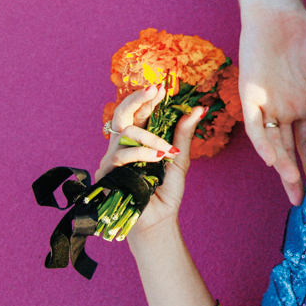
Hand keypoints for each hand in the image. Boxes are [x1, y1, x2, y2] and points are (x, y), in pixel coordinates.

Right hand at [96, 85, 205, 236]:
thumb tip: (199, 108)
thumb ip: (183, 133)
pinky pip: (121, 155)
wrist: (158, 219)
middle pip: (122, 115)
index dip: (147, 98)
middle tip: (154, 90)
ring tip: (166, 151)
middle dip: (137, 99)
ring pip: (125, 134)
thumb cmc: (166, 190)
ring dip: (150, 138)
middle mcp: (123, 145)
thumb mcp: (179, 158)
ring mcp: (112, 158)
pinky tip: (157, 158)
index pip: (140, 113)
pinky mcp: (106, 173)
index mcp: (139, 139)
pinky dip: (142, 154)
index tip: (161, 87)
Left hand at [238, 4, 305, 204]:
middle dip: (294, 175)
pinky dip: (263, 142)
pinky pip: (255, 125)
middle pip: (288, 150)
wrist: (279, 13)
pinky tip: (272, 158)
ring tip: (293, 183)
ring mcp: (266, 105)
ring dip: (282, 163)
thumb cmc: (305, 36)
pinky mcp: (249, 96)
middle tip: (301, 199)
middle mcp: (283, 111)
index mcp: (303, 106)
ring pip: (272, 142)